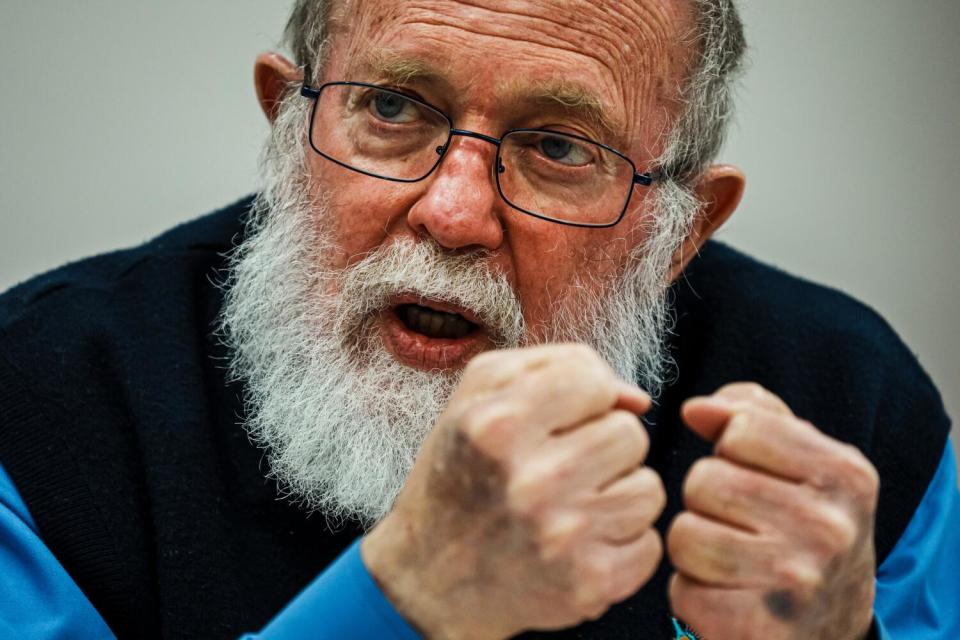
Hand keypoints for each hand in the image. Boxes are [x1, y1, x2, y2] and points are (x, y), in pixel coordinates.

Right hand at [362, 344, 665, 638]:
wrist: (430, 580)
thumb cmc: (458, 478)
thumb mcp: (477, 397)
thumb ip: (557, 365)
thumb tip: (636, 399)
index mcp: (497, 426)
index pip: (594, 380)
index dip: (585, 396)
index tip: (559, 419)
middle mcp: (531, 480)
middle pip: (630, 433)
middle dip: (602, 446)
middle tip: (560, 469)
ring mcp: (562, 537)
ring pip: (648, 489)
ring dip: (618, 494)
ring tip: (573, 505)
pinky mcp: (588, 584)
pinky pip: (649, 544)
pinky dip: (622, 543)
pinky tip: (581, 543)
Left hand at [668, 383, 878, 638]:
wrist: (833, 628)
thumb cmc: (804, 530)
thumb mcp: (802, 463)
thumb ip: (753, 416)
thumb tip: (696, 408)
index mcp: (845, 474)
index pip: (741, 429)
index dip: (730, 452)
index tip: (754, 478)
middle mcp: (829, 528)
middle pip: (705, 481)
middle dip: (706, 501)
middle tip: (739, 526)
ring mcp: (797, 581)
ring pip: (685, 534)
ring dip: (694, 547)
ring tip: (729, 559)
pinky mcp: (758, 629)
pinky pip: (683, 589)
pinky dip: (692, 593)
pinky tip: (726, 596)